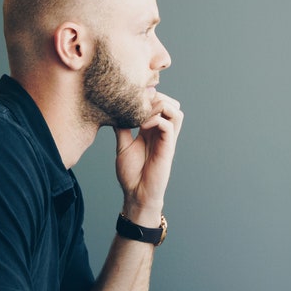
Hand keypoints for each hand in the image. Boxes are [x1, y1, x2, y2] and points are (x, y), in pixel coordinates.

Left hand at [114, 91, 182, 224]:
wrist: (136, 193)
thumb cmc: (131, 173)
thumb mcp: (123, 145)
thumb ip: (123, 128)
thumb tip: (114, 111)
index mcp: (153, 130)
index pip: (161, 104)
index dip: (151, 96)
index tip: (134, 97)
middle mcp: (162, 133)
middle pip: (172, 104)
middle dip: (157, 98)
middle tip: (139, 105)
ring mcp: (166, 140)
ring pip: (176, 111)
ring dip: (160, 107)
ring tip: (143, 114)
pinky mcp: (167, 148)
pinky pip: (168, 126)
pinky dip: (155, 120)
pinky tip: (141, 127)